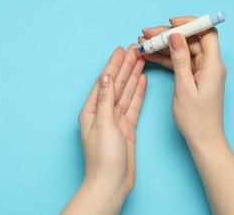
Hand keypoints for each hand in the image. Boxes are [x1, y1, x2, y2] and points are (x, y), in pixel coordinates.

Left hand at [62, 45, 146, 213]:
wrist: (112, 182)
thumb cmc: (103, 157)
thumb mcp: (104, 124)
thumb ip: (106, 100)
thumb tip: (106, 77)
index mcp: (92, 110)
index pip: (104, 81)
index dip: (113, 65)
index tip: (121, 50)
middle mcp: (103, 112)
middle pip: (116, 84)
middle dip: (125, 66)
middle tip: (135, 50)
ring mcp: (116, 119)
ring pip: (126, 92)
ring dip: (133, 76)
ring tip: (141, 60)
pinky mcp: (127, 127)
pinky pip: (133, 105)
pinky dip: (138, 93)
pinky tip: (142, 81)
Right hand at [140, 16, 226, 146]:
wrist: (202, 138)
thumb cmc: (196, 118)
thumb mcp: (184, 88)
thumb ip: (180, 60)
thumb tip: (176, 36)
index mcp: (212, 65)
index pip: (206, 33)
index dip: (189, 24)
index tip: (170, 22)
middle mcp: (209, 64)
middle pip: (189, 40)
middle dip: (167, 35)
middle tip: (146, 35)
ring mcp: (200, 70)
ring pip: (181, 50)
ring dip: (162, 46)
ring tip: (142, 44)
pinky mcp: (193, 76)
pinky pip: (178, 61)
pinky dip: (164, 58)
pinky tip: (149, 56)